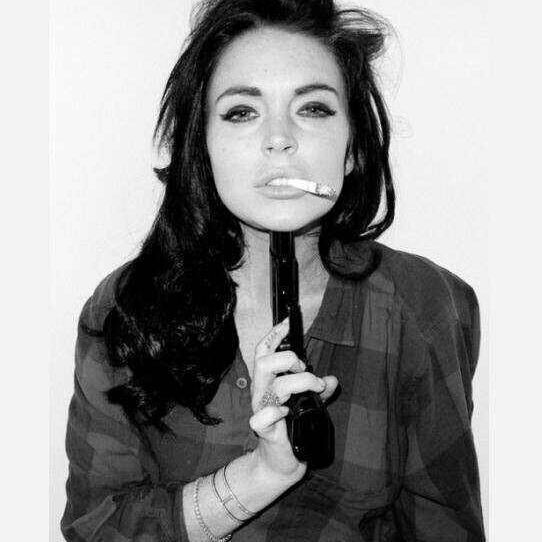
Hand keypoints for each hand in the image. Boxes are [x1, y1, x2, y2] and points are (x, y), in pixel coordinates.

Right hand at [248, 318, 338, 481]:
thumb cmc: (292, 428)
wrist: (280, 463)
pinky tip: (286, 414)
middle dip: (289, 359)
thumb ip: (319, 390)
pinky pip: (262, 416)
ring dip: (299, 382)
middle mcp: (261, 392)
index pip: (263, 351)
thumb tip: (332, 379)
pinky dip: (275, 412)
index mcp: (269, 381)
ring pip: (273, 384)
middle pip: (264, 362)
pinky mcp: (263, 430)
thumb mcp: (309, 404)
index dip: (273, 334)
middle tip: (307, 369)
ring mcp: (260, 409)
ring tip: (315, 387)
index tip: (287, 321)